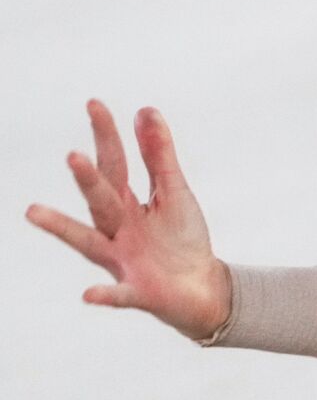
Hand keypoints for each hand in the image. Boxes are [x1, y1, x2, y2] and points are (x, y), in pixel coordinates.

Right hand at [25, 99, 231, 340]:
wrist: (202, 287)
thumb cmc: (182, 238)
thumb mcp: (174, 192)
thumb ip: (159, 156)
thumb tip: (144, 110)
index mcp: (127, 203)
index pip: (114, 163)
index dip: (106, 135)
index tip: (94, 104)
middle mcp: (116, 229)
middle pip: (101, 199)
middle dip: (88, 180)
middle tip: (73, 156)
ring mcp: (122, 261)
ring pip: (89, 243)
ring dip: (63, 229)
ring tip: (33, 212)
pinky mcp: (138, 292)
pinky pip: (119, 295)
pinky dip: (105, 295)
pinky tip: (89, 295)